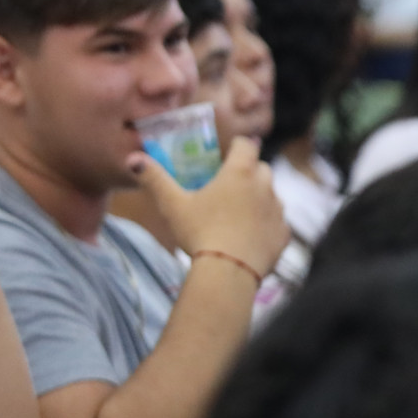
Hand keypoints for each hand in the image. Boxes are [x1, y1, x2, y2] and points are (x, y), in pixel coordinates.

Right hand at [129, 136, 288, 277]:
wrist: (229, 271)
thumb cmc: (199, 232)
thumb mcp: (172, 205)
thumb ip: (154, 179)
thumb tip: (133, 159)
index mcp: (240, 172)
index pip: (246, 145)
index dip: (237, 147)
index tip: (226, 154)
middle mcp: (265, 187)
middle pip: (261, 169)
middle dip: (248, 172)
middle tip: (228, 186)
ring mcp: (278, 211)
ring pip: (272, 196)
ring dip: (259, 198)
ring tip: (237, 213)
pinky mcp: (284, 235)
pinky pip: (277, 223)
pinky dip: (266, 225)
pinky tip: (250, 236)